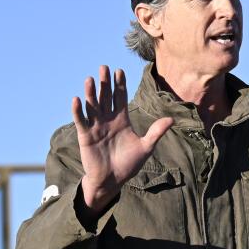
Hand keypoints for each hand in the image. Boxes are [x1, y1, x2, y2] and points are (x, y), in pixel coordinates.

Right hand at [72, 66, 172, 218]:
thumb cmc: (128, 165)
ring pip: (92, 106)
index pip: (120, 98)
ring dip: (90, 93)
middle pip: (105, 97)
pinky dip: (78, 111)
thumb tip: (172, 119)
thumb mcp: (146, 148)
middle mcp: (108, 121)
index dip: (119, 84)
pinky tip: (77, 99)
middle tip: (103, 67)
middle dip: (105, 83)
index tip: (119, 71)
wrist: (112, 181)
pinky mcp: (86, 136)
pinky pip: (81, 121)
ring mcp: (96, 127)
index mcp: (122, 120)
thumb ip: (156, 132)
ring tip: (90, 79)